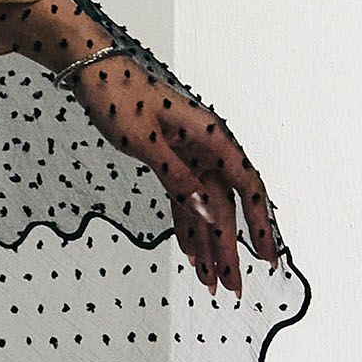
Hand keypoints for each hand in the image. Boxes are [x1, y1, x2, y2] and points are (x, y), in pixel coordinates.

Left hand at [67, 51, 285, 300]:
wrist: (95, 74)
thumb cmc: (120, 97)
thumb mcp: (146, 142)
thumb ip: (177, 177)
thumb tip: (208, 213)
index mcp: (210, 138)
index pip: (246, 186)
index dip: (259, 222)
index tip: (266, 255)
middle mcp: (205, 149)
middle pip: (225, 206)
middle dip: (229, 249)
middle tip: (232, 287)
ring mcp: (188, 156)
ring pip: (204, 208)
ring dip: (207, 244)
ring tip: (210, 282)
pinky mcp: (170, 161)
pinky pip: (184, 200)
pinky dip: (187, 226)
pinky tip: (191, 254)